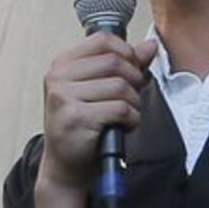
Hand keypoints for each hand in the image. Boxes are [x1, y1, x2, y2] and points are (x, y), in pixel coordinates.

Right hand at [32, 32, 157, 207]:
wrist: (66, 166)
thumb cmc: (83, 127)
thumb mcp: (99, 90)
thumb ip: (125, 65)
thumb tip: (150, 45)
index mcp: (62, 64)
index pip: (103, 41)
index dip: (126, 53)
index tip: (130, 72)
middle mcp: (58, 77)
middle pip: (115, 62)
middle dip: (133, 81)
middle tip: (130, 99)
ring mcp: (63, 98)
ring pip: (120, 86)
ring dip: (133, 103)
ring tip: (124, 116)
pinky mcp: (75, 118)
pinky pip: (120, 108)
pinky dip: (131, 119)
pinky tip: (123, 126)